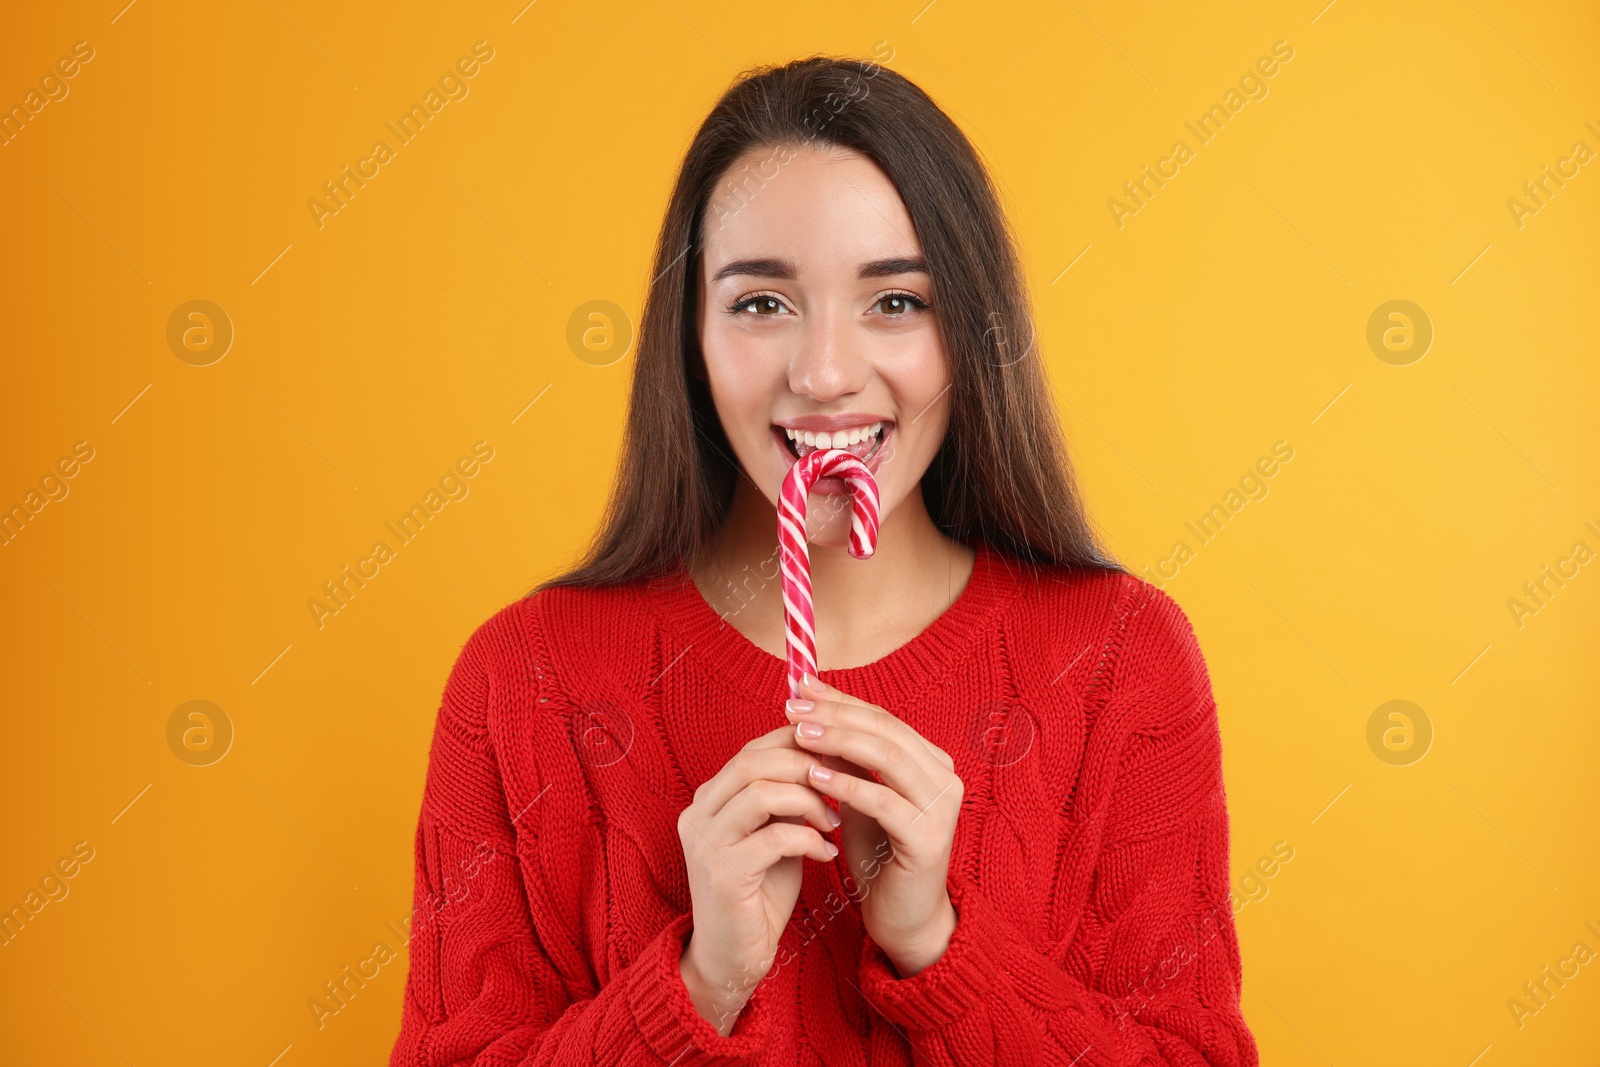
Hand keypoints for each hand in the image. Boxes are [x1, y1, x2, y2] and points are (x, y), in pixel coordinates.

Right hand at [676, 722, 847, 1032]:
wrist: (732, 956)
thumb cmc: (758, 892)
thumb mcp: (773, 833)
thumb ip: (786, 797)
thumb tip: (826, 756)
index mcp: (709, 798)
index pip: (753, 748)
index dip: (800, 745)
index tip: (840, 755)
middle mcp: (699, 813)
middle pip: (754, 761)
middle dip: (807, 766)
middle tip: (843, 783)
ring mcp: (707, 842)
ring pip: (762, 792)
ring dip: (810, 801)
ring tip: (835, 820)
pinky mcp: (723, 874)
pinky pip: (774, 838)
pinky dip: (809, 839)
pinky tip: (826, 853)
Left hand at [783, 673, 961, 976]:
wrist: (902, 915)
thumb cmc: (878, 853)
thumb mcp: (858, 798)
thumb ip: (845, 760)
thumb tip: (809, 714)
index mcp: (931, 761)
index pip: (882, 718)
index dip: (841, 700)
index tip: (800, 686)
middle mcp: (945, 777)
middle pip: (885, 730)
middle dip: (835, 714)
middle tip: (794, 706)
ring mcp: (943, 807)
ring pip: (887, 757)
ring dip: (839, 741)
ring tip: (799, 734)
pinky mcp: (929, 838)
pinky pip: (883, 801)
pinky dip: (847, 785)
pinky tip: (815, 776)